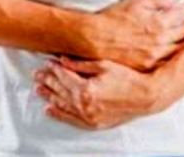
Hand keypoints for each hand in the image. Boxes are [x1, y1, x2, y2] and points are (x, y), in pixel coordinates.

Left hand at [33, 55, 171, 129]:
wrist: (146, 97)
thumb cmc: (129, 79)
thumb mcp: (105, 65)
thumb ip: (81, 64)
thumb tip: (62, 60)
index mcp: (86, 89)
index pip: (64, 77)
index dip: (53, 69)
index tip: (47, 63)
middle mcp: (85, 105)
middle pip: (60, 91)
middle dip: (48, 81)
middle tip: (37, 75)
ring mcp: (89, 116)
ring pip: (63, 105)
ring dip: (50, 96)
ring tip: (39, 89)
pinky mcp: (94, 123)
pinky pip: (72, 120)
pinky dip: (60, 114)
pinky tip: (50, 109)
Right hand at [84, 0, 183, 70]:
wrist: (95, 39)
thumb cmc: (114, 18)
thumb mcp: (137, 2)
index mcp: (159, 23)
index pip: (183, 15)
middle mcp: (160, 42)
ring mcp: (155, 57)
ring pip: (180, 50)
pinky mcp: (147, 67)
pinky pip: (168, 63)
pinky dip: (175, 57)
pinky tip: (177, 53)